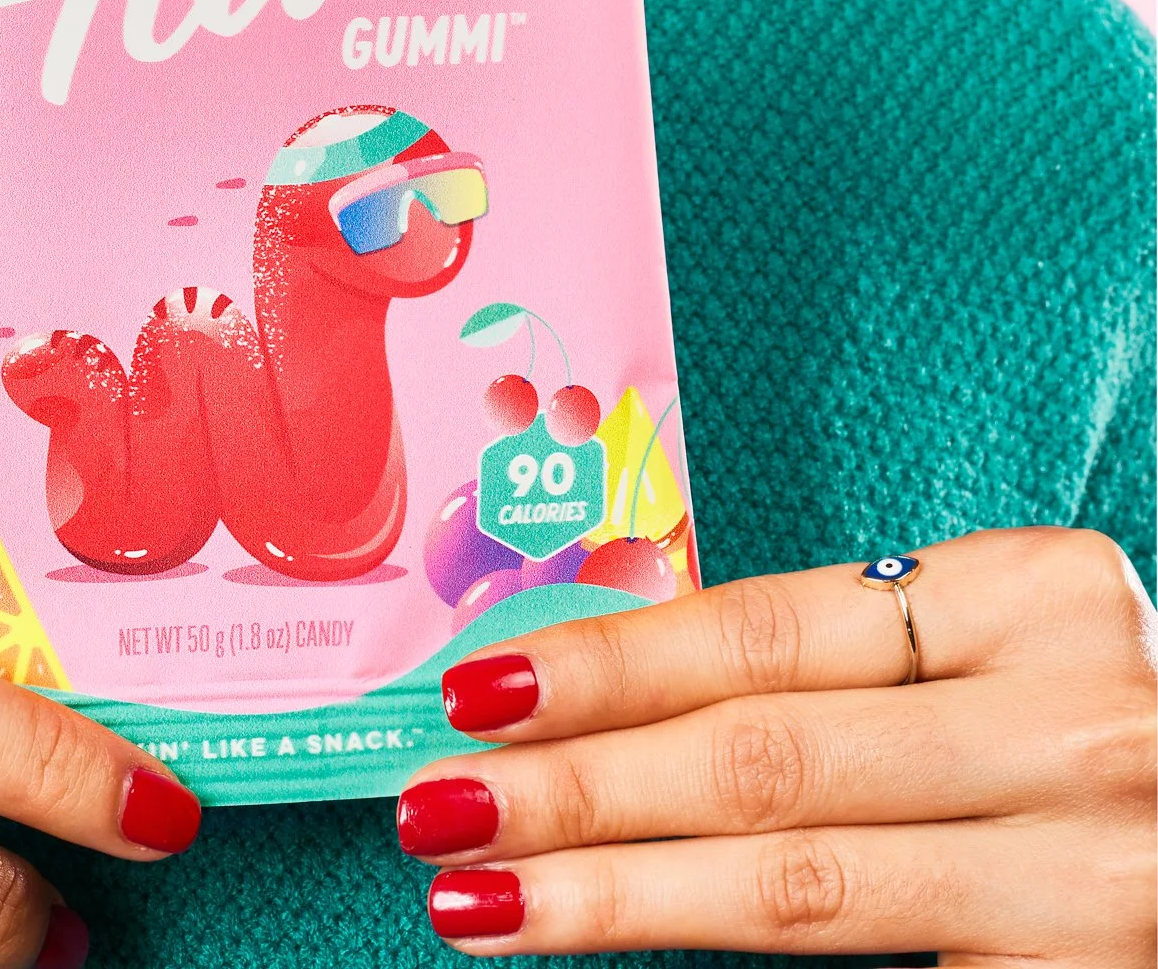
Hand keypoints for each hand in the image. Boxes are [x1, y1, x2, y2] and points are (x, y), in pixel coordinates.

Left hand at [397, 528, 1154, 961]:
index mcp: (1038, 597)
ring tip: (484, 898)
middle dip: (582, 784)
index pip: (773, 629)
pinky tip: (633, 957)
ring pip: (808, 887)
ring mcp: (1099, 872)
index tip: (479, 687)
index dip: (613, 662)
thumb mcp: (1000, 660)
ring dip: (623, 892)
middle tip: (438, 803)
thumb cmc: (1102, 741)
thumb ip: (857, 670)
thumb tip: (617, 697)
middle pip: (770, 757)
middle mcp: (1073, 726)